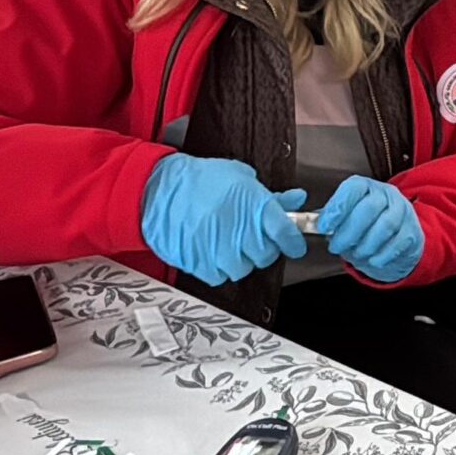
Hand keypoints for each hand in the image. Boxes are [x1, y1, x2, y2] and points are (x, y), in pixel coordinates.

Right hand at [141, 154, 307, 285]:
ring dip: (242, 259)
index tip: (294, 244)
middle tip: (252, 236)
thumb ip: (271, 195)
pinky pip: (221, 277)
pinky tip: (213, 251)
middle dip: (264, 247)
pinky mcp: (201, 265)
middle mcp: (241, 231)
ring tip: (229, 242)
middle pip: (267, 255)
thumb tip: (295, 199)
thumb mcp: (240, 177)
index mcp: (255, 207)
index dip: (293, 242)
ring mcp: (220, 251)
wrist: (159, 190)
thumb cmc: (200, 180)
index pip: (286, 234)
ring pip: (245, 268)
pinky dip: (220, 268)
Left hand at [319, 175, 424, 283]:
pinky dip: (382, 255)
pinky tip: (372, 260)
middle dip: (349, 231)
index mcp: (366, 187)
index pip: (353, 188)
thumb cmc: (366, 227)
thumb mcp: (347, 218)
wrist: (397, 241)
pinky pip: (398, 243)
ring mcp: (403, 211)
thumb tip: (315, 224)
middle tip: (336, 246)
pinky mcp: (413, 231)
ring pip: (385, 225)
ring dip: (366, 244)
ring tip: (356, 254)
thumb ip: (333, 220)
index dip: (338, 207)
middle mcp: (386, 194)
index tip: (324, 226)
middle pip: (369, 208)